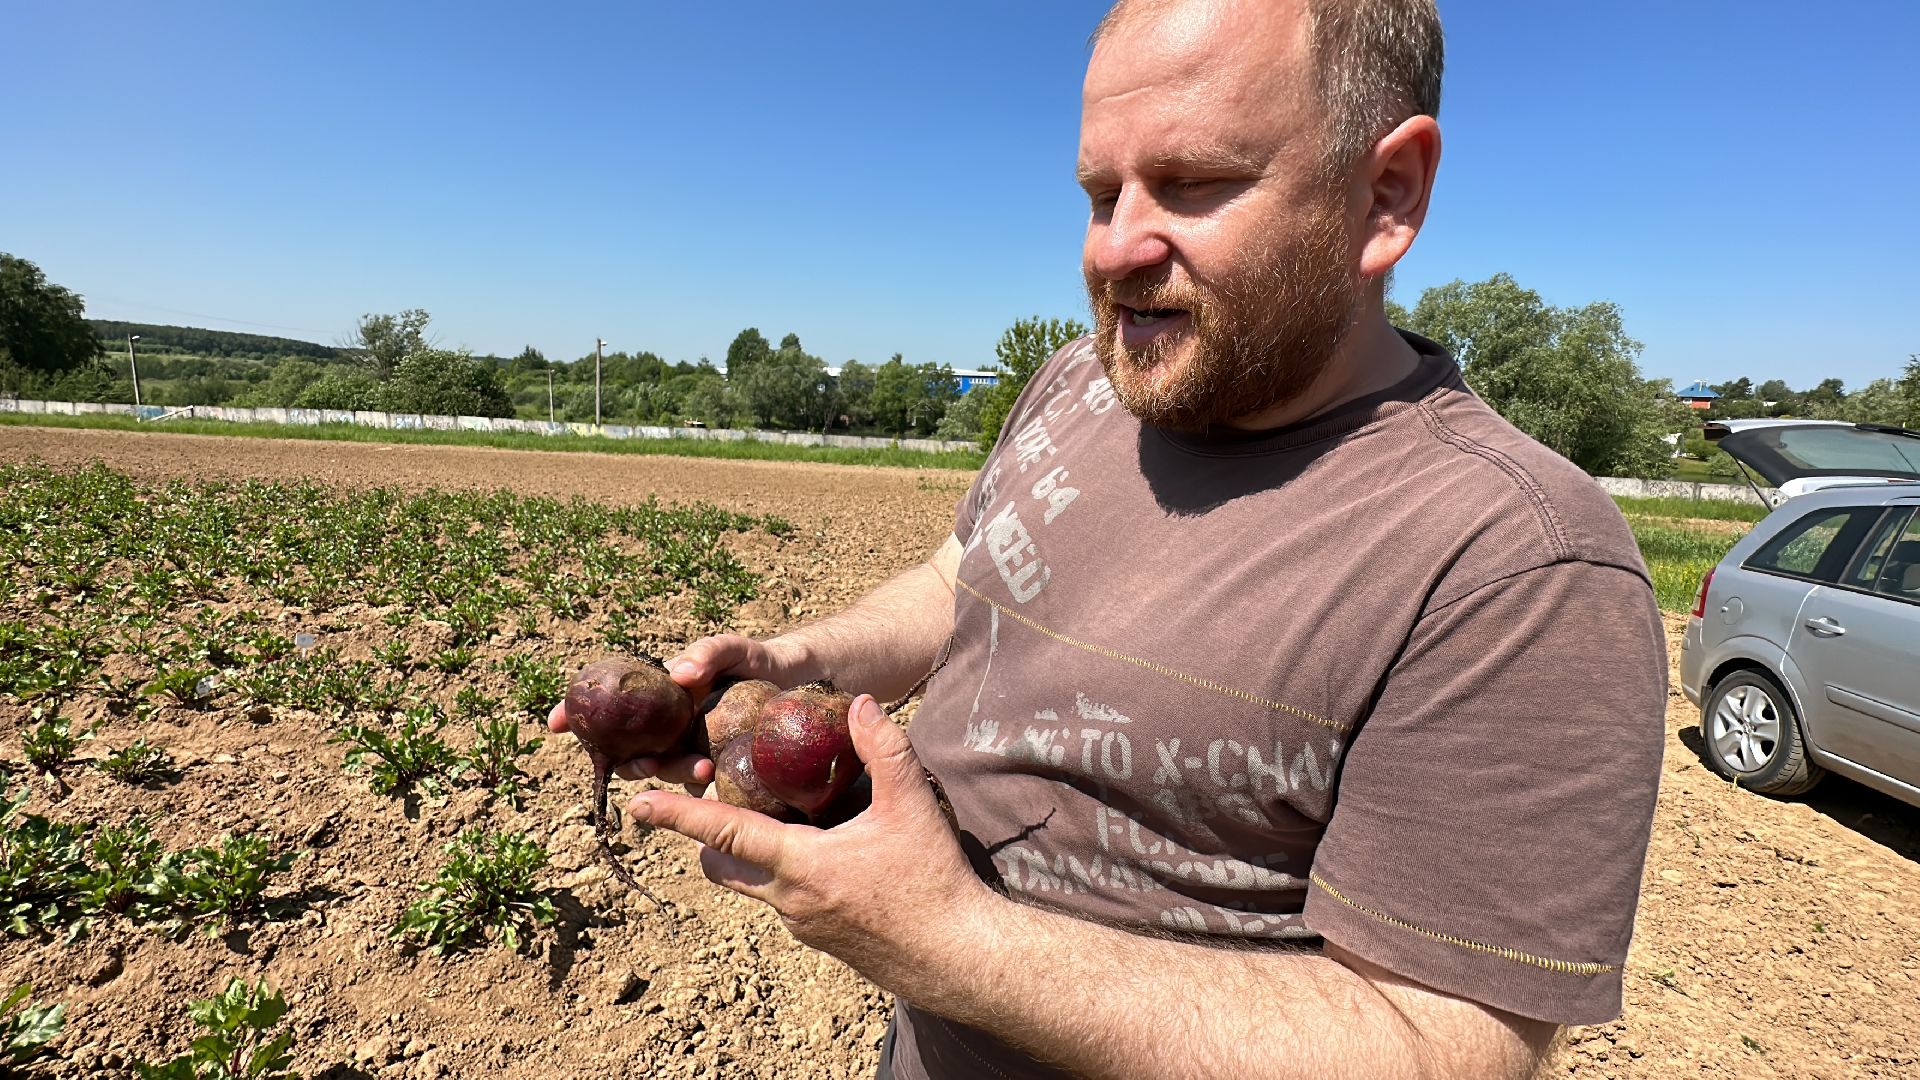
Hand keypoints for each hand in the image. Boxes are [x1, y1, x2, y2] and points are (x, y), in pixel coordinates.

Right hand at [545, 634, 808, 787]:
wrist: (806, 682)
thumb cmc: (760, 660)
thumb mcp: (733, 648)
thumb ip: (707, 652)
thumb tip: (677, 674)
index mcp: (659, 699)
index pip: (608, 708)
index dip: (576, 716)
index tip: (553, 722)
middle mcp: (668, 728)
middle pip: (629, 751)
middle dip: (627, 762)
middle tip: (644, 763)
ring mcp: (692, 750)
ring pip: (666, 771)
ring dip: (673, 775)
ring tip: (701, 770)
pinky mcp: (720, 770)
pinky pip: (701, 786)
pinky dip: (701, 789)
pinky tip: (715, 784)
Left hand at [627, 694, 998, 991]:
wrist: (958, 956)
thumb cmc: (933, 881)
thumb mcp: (912, 807)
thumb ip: (884, 749)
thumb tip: (860, 703)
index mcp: (801, 865)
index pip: (724, 833)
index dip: (678, 815)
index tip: (639, 803)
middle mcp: (789, 901)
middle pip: (724, 866)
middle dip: (708, 838)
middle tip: (715, 806)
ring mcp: (801, 926)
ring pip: (757, 885)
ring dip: (757, 855)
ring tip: (787, 823)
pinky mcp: (821, 940)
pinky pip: (787, 902)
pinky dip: (790, 876)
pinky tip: (832, 858)